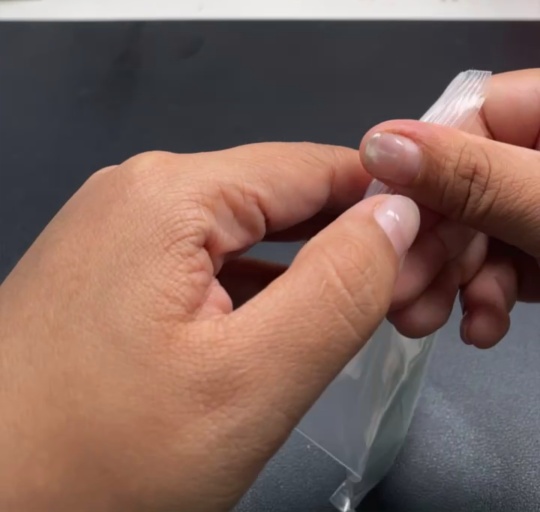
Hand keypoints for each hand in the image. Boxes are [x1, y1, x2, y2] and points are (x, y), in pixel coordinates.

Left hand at [0, 143, 419, 511]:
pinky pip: (195, 260)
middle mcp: (135, 190)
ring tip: (338, 331)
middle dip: (340, 246)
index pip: (314, 166)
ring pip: (237, 231)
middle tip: (392, 312)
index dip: (383, 208)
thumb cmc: (94, 462)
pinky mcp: (99, 269)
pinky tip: (269, 334)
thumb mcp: (249, 383)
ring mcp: (110, 228)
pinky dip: (242, 291)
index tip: (428, 261)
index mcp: (170, 192)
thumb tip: (396, 215)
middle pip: (275, 196)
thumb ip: (339, 288)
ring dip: (294, 273)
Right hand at [360, 70, 539, 348]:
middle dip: (432, 241)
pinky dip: (491, 294)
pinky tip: (483, 327)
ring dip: (452, 277)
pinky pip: (511, 259)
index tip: (385, 227)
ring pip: (482, 227)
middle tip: (400, 292)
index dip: (417, 172)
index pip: (465, 116)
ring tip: (431, 319)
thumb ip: (473, 176)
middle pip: (467, 179)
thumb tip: (379, 142)